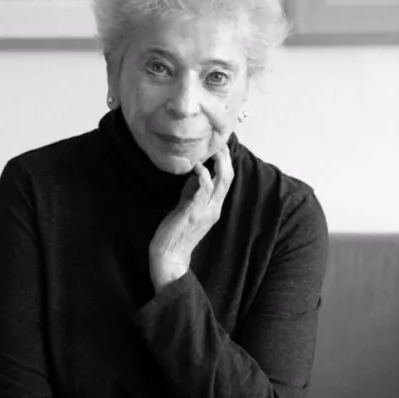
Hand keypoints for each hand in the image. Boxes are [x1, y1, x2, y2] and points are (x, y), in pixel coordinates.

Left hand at [149, 146, 233, 291]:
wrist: (169, 256)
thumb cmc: (175, 232)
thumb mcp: (186, 206)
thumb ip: (192, 191)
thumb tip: (195, 173)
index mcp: (213, 206)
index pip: (226, 180)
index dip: (225, 161)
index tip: (219, 145)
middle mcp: (214, 207)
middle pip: (228, 177)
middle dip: (225, 157)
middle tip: (219, 141)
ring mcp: (206, 210)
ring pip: (222, 180)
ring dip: (218, 161)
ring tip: (212, 148)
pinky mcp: (194, 211)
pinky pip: (204, 189)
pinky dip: (203, 174)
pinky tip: (197, 165)